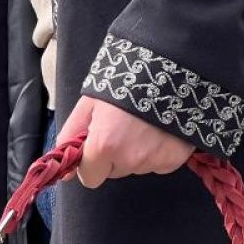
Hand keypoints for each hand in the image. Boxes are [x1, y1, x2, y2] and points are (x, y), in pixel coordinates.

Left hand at [56, 95, 195, 188]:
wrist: (170, 64)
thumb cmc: (124, 81)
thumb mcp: (89, 104)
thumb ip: (71, 137)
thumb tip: (67, 172)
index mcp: (104, 145)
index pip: (90, 178)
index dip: (91, 163)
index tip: (97, 147)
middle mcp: (129, 158)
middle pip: (114, 172)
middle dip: (114, 156)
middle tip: (123, 127)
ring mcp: (155, 160)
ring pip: (136, 168)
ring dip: (136, 152)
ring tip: (143, 124)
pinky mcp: (175, 158)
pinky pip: (159, 164)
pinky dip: (158, 151)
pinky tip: (160, 130)